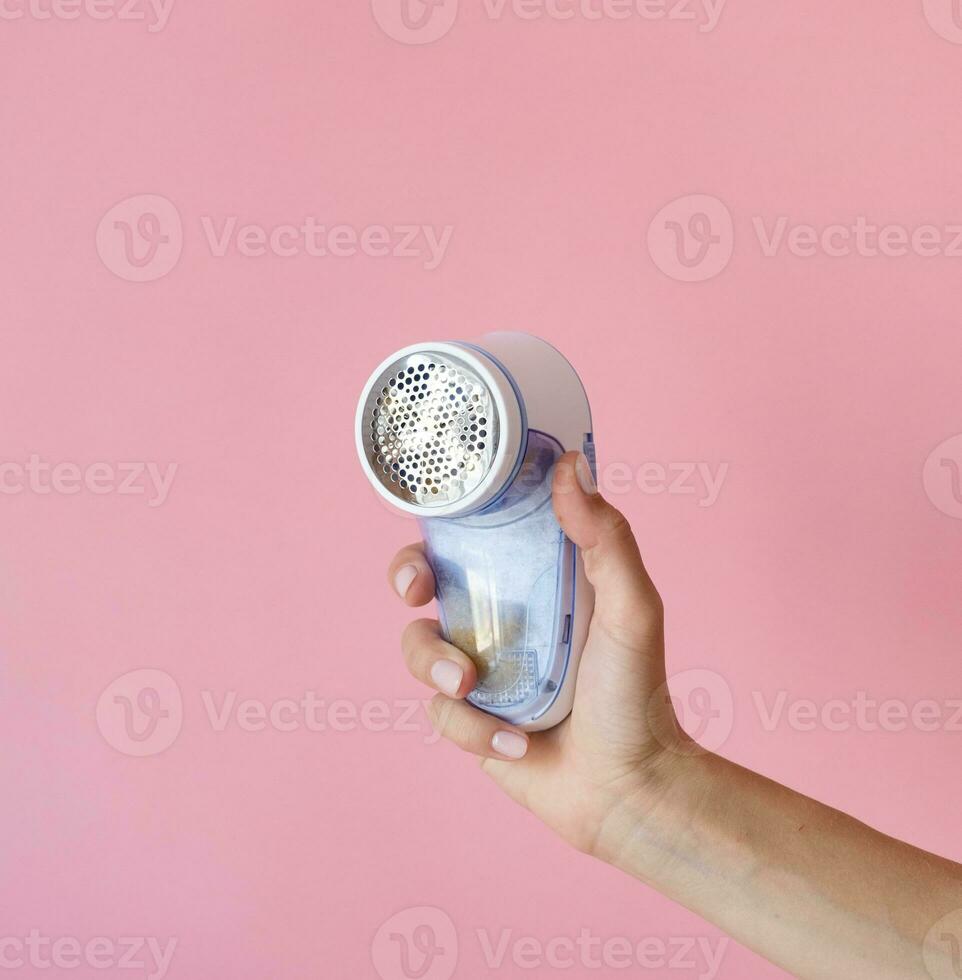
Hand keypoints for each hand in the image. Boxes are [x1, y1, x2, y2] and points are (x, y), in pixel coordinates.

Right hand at [387, 451, 685, 856]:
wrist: (629, 789)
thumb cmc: (636, 693)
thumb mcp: (632, 608)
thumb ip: (606, 538)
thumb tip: (571, 465)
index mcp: (534, 580)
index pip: (476, 533)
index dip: (445, 522)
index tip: (438, 525)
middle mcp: (501, 618)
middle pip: (424, 580)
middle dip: (405, 579)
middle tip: (417, 595)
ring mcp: (482, 668)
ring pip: (419, 648)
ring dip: (437, 667)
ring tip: (472, 690)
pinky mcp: (470, 719)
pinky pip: (441, 713)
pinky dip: (473, 730)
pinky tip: (515, 745)